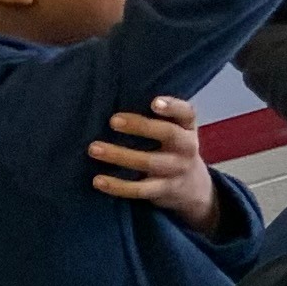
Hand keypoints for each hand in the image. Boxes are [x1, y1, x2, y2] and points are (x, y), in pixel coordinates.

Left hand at [90, 94, 221, 233]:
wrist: (193, 187)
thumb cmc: (173, 148)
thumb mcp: (176, 130)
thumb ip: (157, 117)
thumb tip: (115, 95)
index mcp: (188, 127)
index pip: (186, 113)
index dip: (172, 106)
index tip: (153, 102)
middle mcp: (187, 147)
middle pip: (168, 134)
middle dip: (141, 126)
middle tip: (112, 120)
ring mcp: (176, 170)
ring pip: (149, 162)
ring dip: (119, 155)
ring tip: (94, 148)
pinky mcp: (163, 190)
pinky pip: (139, 189)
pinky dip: (118, 186)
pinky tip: (98, 180)